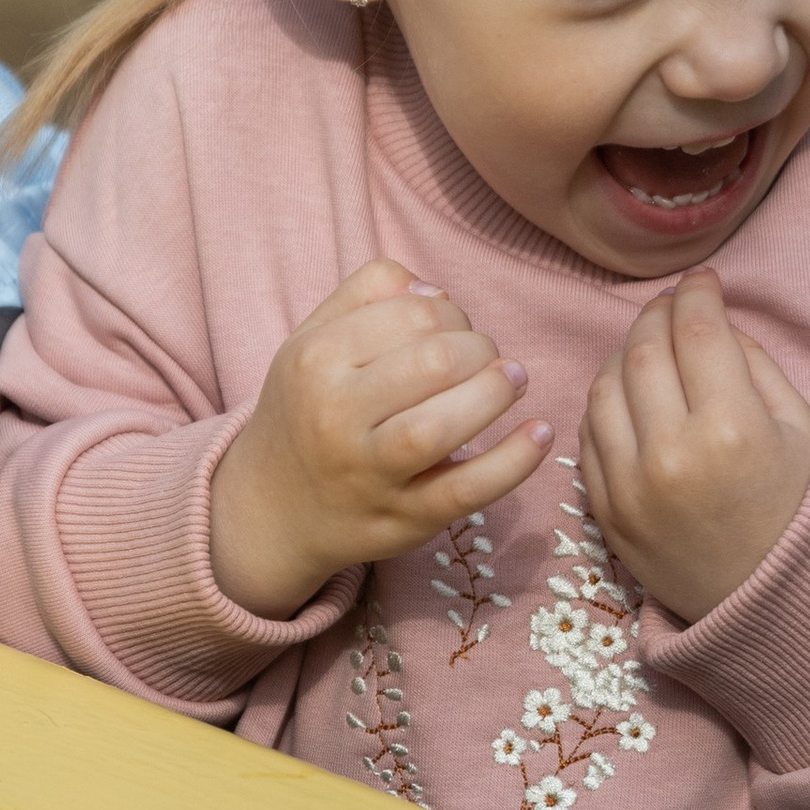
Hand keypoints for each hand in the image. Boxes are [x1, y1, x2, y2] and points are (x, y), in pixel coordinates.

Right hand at [209, 259, 551, 620]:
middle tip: (485, 358)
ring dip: (495, 392)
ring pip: (443, 425)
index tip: (454, 330)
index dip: (451, 313)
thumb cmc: (304, 412)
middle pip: (435, 360)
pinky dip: (514, 461)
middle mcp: (337, 415)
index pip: (413, 312)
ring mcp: (371, 473)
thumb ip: (364, 296)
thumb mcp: (309, 341)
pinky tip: (539, 432)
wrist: (271, 511)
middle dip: (480, 348)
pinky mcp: (405, 519)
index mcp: (317, 359)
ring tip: (513, 382)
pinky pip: (466, 491)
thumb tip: (435, 290)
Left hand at [578, 270, 809, 627]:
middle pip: (644, 352)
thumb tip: (709, 317)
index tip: (702, 283)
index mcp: (731, 429)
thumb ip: (754, 363)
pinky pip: (589, 434)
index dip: (697, 296)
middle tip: (672, 307)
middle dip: (657, 316)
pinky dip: (605, 402)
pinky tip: (630, 393)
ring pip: (605, 387)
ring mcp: (630, 487)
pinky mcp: (606, 512)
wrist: (768, 600)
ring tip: (649, 347)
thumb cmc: (794, 507)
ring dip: (625, 354)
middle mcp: (672, 454)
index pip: (698, 332)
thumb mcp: (800, 428)